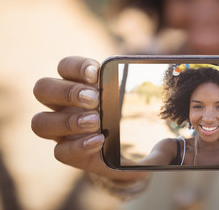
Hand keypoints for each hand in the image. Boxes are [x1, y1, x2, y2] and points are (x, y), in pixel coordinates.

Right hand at [31, 56, 142, 181]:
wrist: (129, 154)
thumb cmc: (128, 118)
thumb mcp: (137, 99)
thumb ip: (146, 84)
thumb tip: (177, 64)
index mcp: (78, 84)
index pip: (64, 66)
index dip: (76, 66)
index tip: (96, 73)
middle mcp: (62, 105)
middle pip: (42, 89)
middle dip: (67, 91)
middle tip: (94, 98)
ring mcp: (61, 130)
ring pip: (41, 122)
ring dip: (68, 120)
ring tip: (96, 121)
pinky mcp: (67, 153)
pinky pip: (59, 151)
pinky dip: (78, 145)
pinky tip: (98, 141)